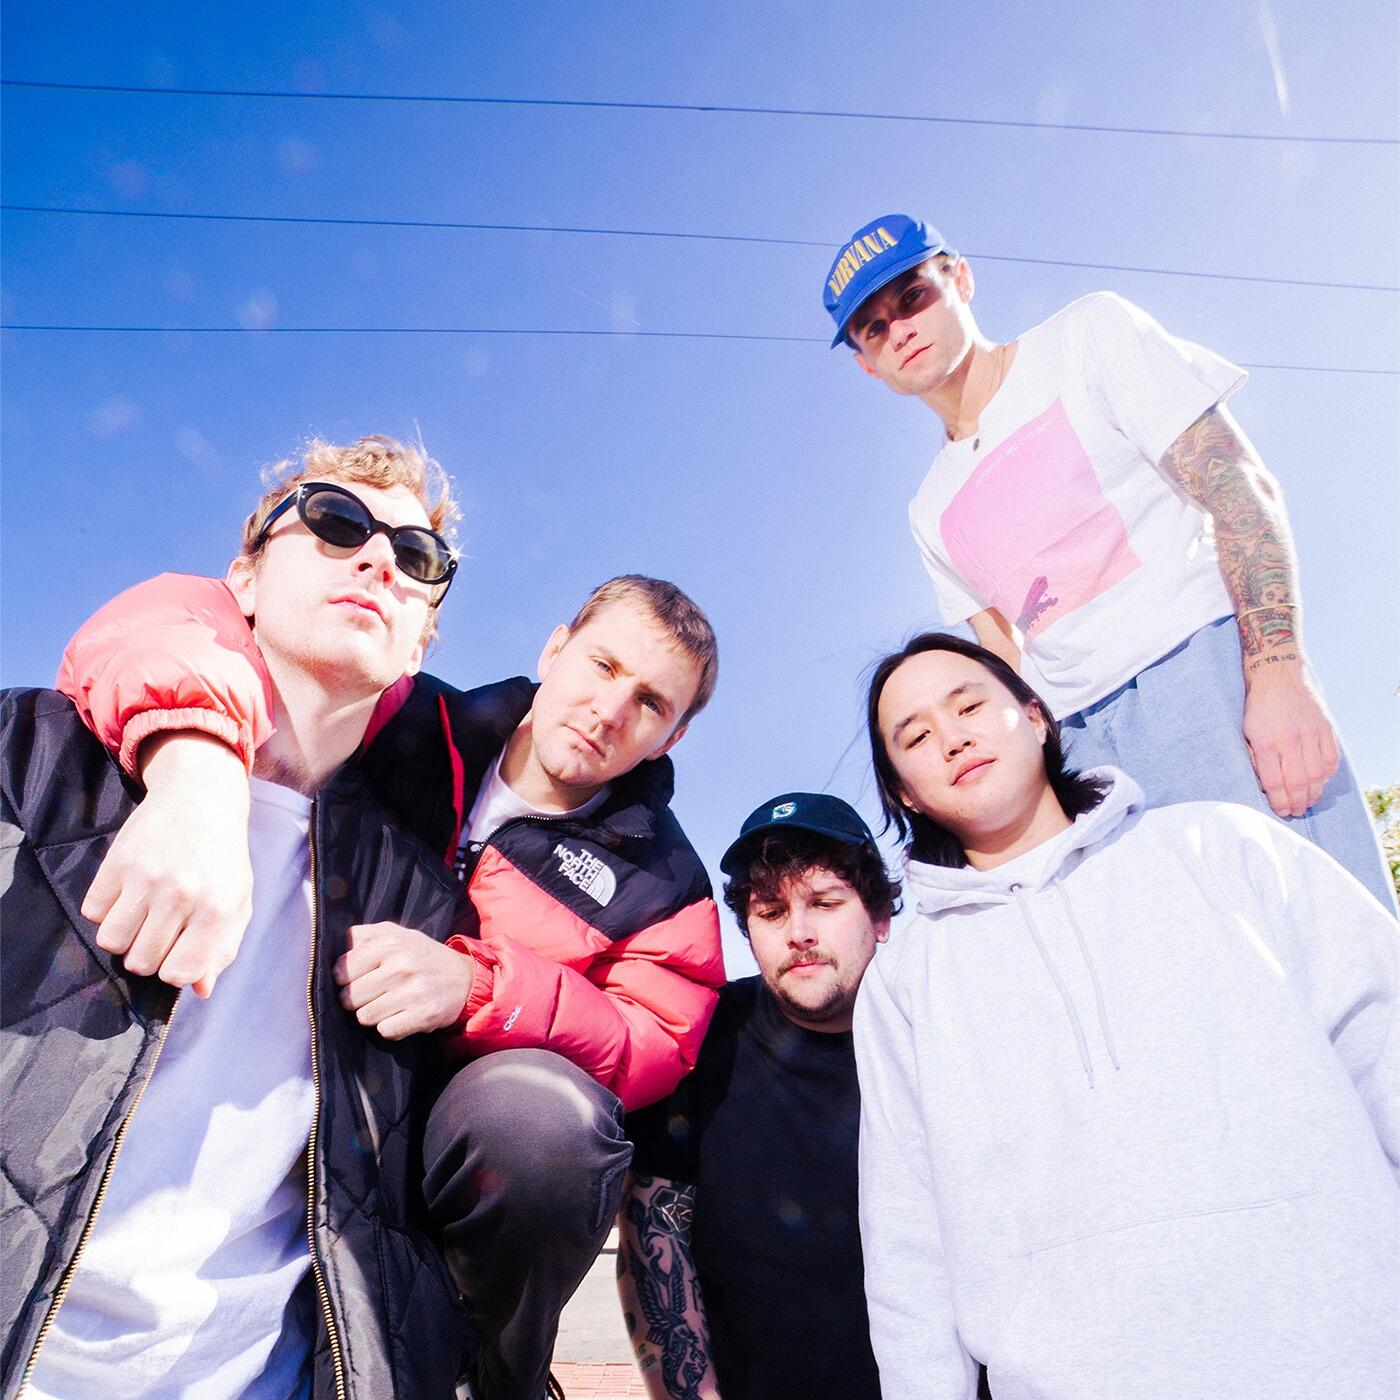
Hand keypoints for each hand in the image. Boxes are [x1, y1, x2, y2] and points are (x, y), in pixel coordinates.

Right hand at [82, 731, 252, 997]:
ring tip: (139, 914)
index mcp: (217, 909)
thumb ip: (223, 946)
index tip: (176, 953)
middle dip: (146, 953)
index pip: (178, 973)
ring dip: (122, 935)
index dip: (173, 970)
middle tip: (158, 929)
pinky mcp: (117, 862)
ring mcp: (147, 878)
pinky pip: (92, 912)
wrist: (202, 798)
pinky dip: (104, 909)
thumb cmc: (222, 857)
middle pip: (141, 962)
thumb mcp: (237, 899)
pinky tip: (125, 891)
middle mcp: (182, 896)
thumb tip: (201, 990)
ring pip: (111, 942)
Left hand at [334, 922, 474, 1039]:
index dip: (344, 978)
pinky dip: (391, 1026)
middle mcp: (401, 965)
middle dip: (357, 999)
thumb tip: (334, 947)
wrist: (464, 978)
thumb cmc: (420, 956)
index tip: (357, 978)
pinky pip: (385, 1031)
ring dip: (373, 1014)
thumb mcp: (395, 934)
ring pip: (364, 1017)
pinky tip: (402, 1014)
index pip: (341, 970)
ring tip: (389, 1003)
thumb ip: (363, 935)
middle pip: (350, 997)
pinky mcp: (423, 1015)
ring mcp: (413, 991)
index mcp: (390, 942)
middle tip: (374, 993)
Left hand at [1242, 657, 1339, 817]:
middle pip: (1299, 782)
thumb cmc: (1256, 706)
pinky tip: (1320, 781)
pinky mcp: (1325, 726)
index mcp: (1266, 742)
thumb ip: (1255, 758)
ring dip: (1314, 793)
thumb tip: (1265, 785)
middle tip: (1295, 811)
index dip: (1279, 801)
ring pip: (1318, 774)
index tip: (1280, 811)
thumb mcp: (1245, 732)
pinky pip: (1331, 758)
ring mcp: (1311, 732)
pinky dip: (1328, 774)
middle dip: (1297, 802)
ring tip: (1307, 801)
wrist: (1276, 673)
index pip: (1275, 782)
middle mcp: (1290, 739)